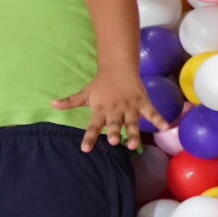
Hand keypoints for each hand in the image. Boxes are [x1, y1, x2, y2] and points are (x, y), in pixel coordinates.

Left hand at [55, 72, 169, 152]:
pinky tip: (166, 127)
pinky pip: (151, 112)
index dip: (90, 137)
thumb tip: (51, 104)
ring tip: (133, 144)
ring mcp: (130, 106)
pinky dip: (159, 119)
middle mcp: (115, 110)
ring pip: (132, 121)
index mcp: (100, 109)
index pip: (93, 126)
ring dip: (133, 132)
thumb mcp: (85, 93)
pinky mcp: (142, 102)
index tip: (86, 149)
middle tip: (115, 142)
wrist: (118, 68)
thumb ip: (70, 101)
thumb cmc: (101, 84)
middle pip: (115, 123)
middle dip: (115, 132)